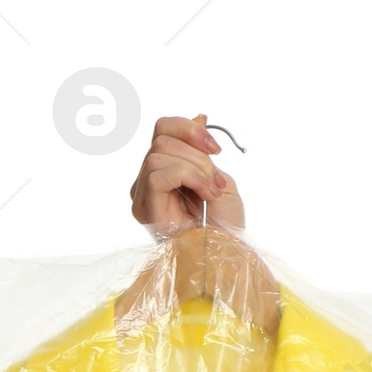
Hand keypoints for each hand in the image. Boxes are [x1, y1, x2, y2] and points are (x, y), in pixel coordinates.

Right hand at [129, 113, 244, 232]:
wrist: (228, 256)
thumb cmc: (225, 226)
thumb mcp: (218, 176)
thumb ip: (201, 149)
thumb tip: (198, 116)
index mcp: (163, 173)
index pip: (162, 130)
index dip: (189, 129)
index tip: (216, 148)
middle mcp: (147, 183)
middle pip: (161, 138)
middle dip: (197, 154)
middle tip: (217, 180)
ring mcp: (143, 196)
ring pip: (159, 153)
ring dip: (195, 168)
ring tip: (212, 191)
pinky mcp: (145, 208)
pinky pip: (158, 173)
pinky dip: (188, 176)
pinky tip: (204, 194)